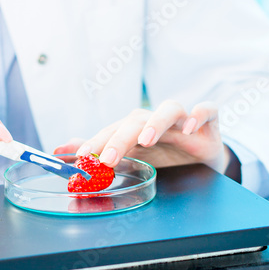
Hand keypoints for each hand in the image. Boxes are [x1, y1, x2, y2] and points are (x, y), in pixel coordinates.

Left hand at [54, 99, 228, 172]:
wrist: (204, 161)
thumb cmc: (166, 156)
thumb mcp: (132, 158)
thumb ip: (98, 154)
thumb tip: (59, 151)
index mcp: (137, 128)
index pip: (113, 130)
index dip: (98, 141)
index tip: (84, 156)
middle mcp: (157, 120)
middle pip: (136, 120)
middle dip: (121, 138)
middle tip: (109, 159)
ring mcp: (183, 119)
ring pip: (169, 108)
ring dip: (156, 123)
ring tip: (146, 140)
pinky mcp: (209, 122)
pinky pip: (207, 110)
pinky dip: (197, 115)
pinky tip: (188, 128)